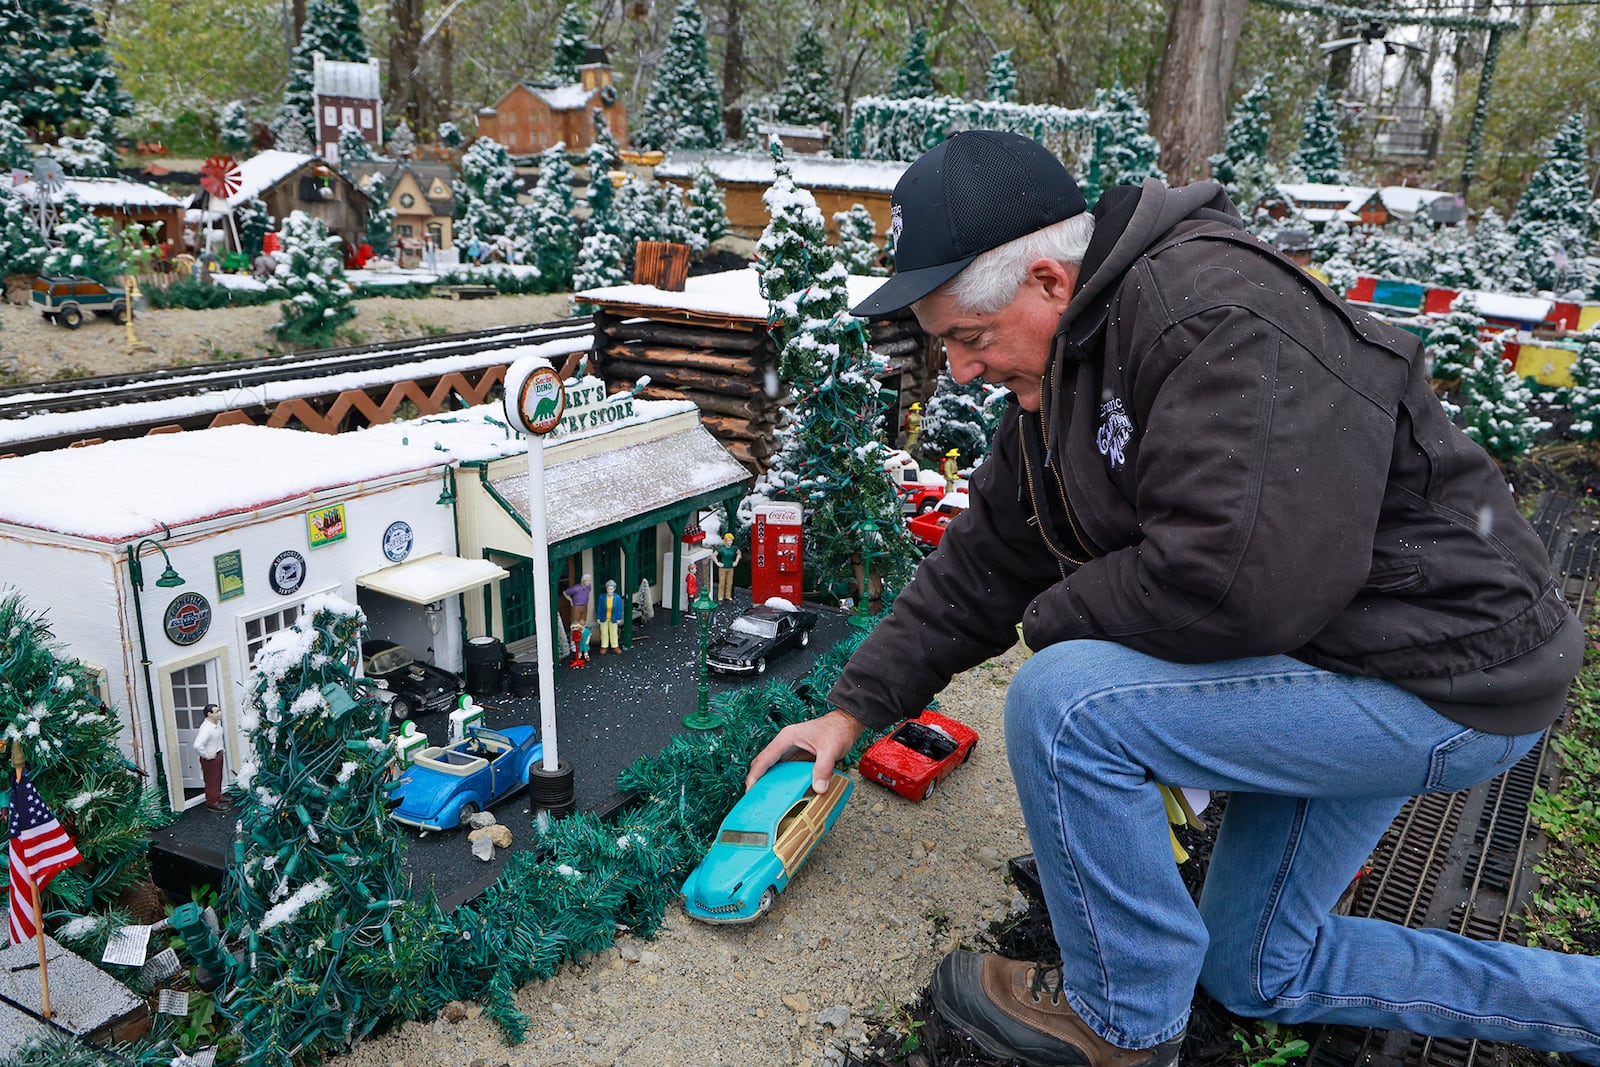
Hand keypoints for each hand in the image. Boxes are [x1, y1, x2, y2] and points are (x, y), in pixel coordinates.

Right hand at [746, 709, 865, 794]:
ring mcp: (791, 749)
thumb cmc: (836, 730)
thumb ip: (823, 769)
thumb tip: (819, 788)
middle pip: (764, 763)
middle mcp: (785, 743)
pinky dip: (781, 781)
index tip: (750, 790)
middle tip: (755, 798)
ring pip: (773, 767)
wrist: (846, 723)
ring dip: (768, 781)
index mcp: (786, 738)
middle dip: (757, 780)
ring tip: (765, 798)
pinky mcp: (798, 755)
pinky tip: (784, 792)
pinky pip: (785, 770)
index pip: (764, 758)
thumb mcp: (830, 750)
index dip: (755, 775)